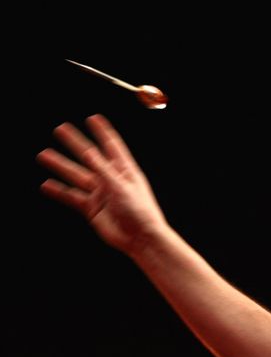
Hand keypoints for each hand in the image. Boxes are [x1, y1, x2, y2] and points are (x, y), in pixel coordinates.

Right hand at [37, 114, 168, 255]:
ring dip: (61, 165)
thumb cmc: (139, 211)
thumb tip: (89, 152)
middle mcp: (111, 179)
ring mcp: (101, 193)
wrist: (140, 238)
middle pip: (89, 157)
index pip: (112, 145)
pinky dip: (59, 192)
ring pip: (76, 176)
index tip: (92, 118)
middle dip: (75, 143)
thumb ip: (103, 170)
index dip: (102, 131)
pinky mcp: (92, 208)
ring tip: (44, 155)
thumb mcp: (121, 186)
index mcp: (125, 170)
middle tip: (60, 129)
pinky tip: (47, 185)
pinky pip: (72, 197)